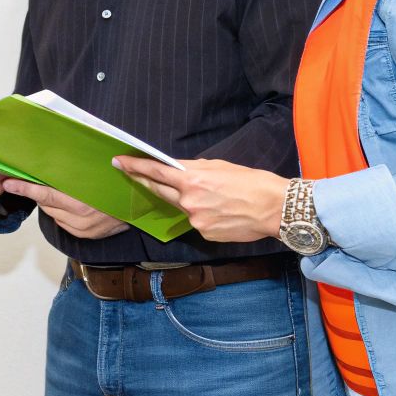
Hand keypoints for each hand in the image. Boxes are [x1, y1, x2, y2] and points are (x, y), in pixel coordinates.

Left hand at [0, 178, 129, 239]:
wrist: (138, 210)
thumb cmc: (117, 188)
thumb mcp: (97, 178)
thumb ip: (74, 176)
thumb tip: (51, 166)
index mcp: (83, 202)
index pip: (47, 194)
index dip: (26, 189)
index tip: (9, 183)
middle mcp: (80, 218)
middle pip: (47, 204)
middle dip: (39, 192)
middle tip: (35, 179)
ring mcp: (81, 229)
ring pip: (52, 213)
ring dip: (51, 202)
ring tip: (64, 191)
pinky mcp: (82, 235)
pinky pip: (61, 221)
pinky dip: (60, 212)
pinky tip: (71, 204)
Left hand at [114, 156, 287, 243]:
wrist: (274, 208)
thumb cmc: (251, 183)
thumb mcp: (221, 167)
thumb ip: (195, 170)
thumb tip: (181, 171)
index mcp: (193, 179)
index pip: (156, 172)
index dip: (135, 167)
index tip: (120, 162)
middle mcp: (189, 201)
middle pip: (159, 190)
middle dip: (144, 181)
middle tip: (130, 173)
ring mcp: (195, 220)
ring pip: (181, 207)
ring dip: (185, 200)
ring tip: (208, 194)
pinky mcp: (204, 233)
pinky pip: (196, 221)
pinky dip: (202, 214)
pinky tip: (219, 210)